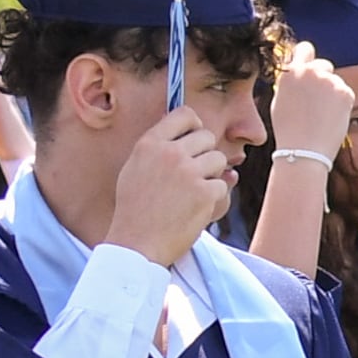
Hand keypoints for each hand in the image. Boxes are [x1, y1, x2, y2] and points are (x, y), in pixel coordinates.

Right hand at [111, 108, 237, 265]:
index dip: (194, 125)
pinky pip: (223, 185)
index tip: (194, 137)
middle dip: (205, 154)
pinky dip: (214, 197)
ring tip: (193, 192)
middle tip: (194, 173)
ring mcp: (189, 172)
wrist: (137, 244)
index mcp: (150, 144)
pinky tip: (197, 208)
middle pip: (207, 136)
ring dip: (212, 175)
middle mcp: (170, 153)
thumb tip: (188, 133)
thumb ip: (158, 148)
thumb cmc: (135, 209)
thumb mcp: (136, 168)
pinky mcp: (205, 193)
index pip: (184, 114)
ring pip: (219, 160)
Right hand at [268, 41, 356, 162]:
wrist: (304, 151)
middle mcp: (310, 71)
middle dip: (323, 78)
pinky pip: (345, 93)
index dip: (308, 58)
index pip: (305, 49)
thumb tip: (299, 72)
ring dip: (332, 93)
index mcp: (290, 72)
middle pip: (324, 65)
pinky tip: (331, 118)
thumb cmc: (289, 131)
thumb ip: (291, 82)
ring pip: (335, 82)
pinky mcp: (345, 92)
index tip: (311, 67)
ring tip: (321, 115)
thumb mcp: (280, 100)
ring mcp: (329, 80)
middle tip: (318, 101)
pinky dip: (342, 104)